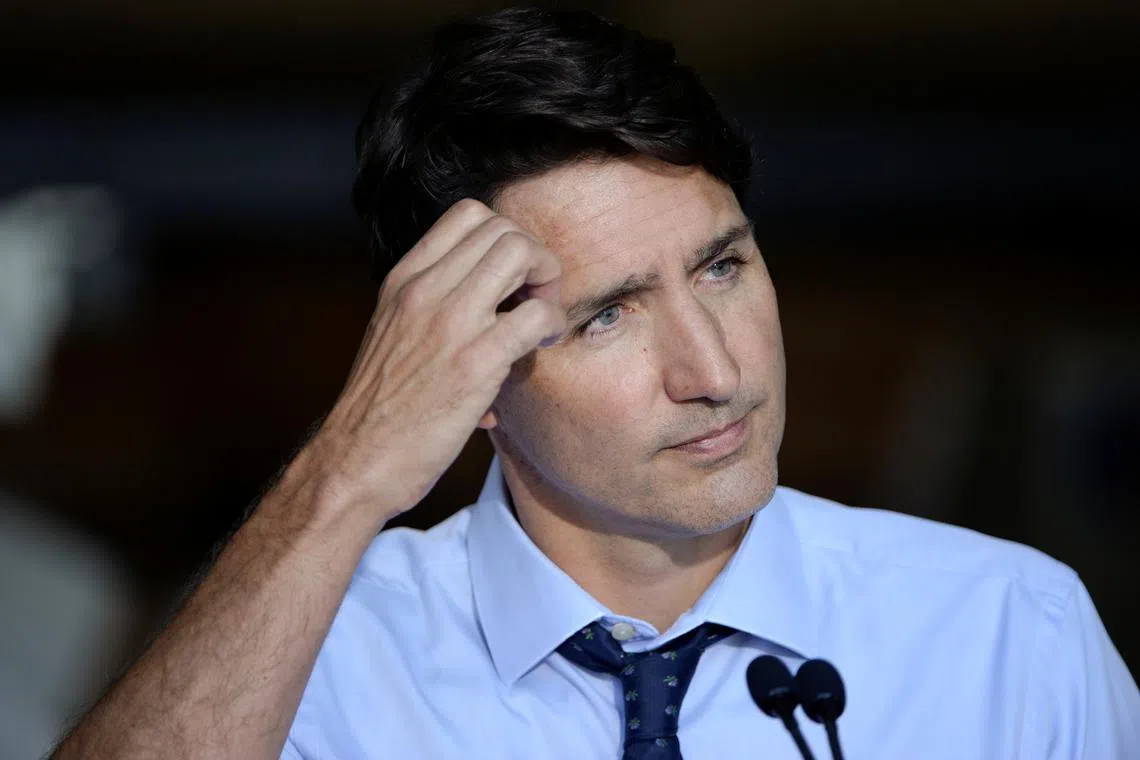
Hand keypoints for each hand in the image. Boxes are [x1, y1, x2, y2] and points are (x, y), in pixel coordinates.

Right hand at [303, 199, 565, 520]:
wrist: (357, 460)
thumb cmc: (381, 409)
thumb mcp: (393, 334)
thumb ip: (432, 307)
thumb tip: (490, 302)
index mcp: (403, 280)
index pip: (468, 214)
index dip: (505, 237)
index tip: (510, 279)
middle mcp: (424, 290)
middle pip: (503, 229)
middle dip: (534, 257)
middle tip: (535, 299)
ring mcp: (450, 322)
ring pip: (522, 254)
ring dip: (547, 283)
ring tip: (540, 320)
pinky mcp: (475, 362)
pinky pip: (537, 314)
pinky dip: (552, 325)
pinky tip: (542, 346)